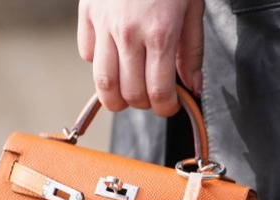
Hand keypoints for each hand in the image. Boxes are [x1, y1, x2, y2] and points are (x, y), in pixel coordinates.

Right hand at [77, 0, 203, 116]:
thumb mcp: (193, 11)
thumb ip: (192, 53)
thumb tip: (194, 88)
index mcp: (161, 34)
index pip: (158, 92)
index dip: (166, 108)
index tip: (171, 106)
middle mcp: (129, 33)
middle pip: (129, 94)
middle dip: (144, 104)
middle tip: (153, 96)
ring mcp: (104, 24)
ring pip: (102, 82)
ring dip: (116, 97)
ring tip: (129, 92)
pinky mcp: (87, 13)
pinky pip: (86, 53)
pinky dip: (99, 63)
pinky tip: (115, 56)